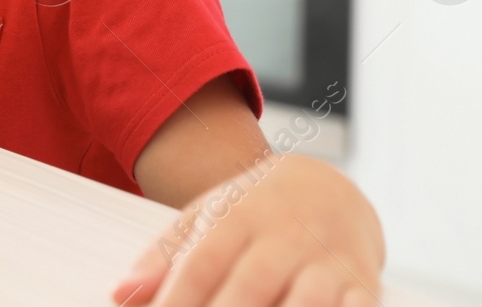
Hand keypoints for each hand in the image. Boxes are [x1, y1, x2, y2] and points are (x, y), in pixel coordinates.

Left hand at [115, 153, 383, 306]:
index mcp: (240, 215)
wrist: (326, 185)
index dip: (178, 299)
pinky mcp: (363, 285)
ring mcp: (328, 261)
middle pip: (252, 286)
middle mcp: (285, 235)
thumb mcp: (204, 218)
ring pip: (307, 302)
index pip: (203, 263)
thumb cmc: (251, 212)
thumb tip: (118, 294)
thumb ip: (162, 258)